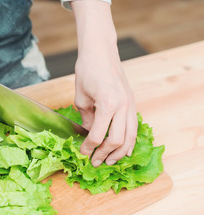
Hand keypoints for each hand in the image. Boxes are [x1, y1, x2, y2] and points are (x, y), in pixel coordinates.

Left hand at [71, 0, 137, 166]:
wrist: (101, 52)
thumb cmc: (88, 70)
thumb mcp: (81, 97)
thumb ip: (87, 118)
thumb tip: (90, 134)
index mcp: (108, 104)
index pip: (98, 134)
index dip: (89, 147)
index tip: (83, 153)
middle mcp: (123, 106)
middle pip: (117, 140)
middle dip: (105, 154)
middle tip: (95, 162)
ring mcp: (130, 104)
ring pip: (130, 136)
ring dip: (120, 152)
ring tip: (110, 161)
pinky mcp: (132, 103)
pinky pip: (134, 127)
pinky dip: (130, 140)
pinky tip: (124, 149)